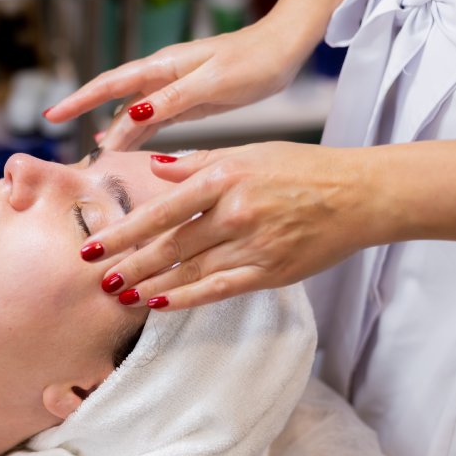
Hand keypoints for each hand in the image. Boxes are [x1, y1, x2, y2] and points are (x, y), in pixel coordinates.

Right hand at [44, 16, 311, 150]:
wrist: (283, 52)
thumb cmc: (252, 62)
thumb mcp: (211, 84)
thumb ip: (170, 100)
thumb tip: (129, 114)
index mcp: (164, 68)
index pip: (111, 85)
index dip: (80, 100)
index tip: (53, 114)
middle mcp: (163, 77)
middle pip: (116, 99)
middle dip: (89, 114)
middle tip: (66, 135)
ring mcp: (175, 89)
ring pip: (135, 112)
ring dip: (115, 130)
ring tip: (97, 151)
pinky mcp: (189, 101)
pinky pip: (154, 119)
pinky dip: (138, 132)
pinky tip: (127, 144)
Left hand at [85, 143, 385, 309]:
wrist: (360, 195)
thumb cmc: (304, 169)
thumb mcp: (249, 152)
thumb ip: (198, 162)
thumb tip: (156, 168)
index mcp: (225, 177)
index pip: (162, 210)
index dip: (125, 232)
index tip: (95, 245)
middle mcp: (235, 212)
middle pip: (169, 245)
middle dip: (129, 264)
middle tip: (98, 277)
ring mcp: (253, 246)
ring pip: (189, 271)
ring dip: (150, 284)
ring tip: (120, 294)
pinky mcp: (270, 273)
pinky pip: (218, 289)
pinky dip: (186, 297)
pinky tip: (159, 303)